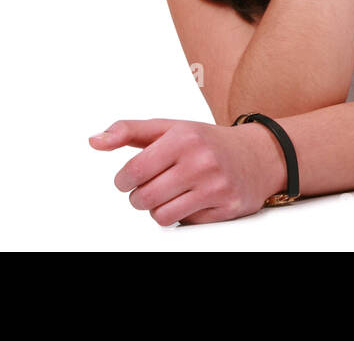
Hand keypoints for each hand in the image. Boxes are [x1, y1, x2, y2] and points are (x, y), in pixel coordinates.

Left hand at [89, 118, 285, 225]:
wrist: (260, 155)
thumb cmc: (207, 142)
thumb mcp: (170, 128)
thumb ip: (129, 131)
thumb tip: (93, 141)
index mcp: (183, 137)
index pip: (132, 173)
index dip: (123, 181)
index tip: (129, 179)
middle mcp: (202, 161)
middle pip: (144, 198)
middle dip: (140, 197)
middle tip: (151, 187)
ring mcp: (216, 186)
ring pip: (162, 216)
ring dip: (160, 209)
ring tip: (172, 194)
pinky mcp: (227, 207)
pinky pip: (186, 224)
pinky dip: (184, 216)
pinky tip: (195, 199)